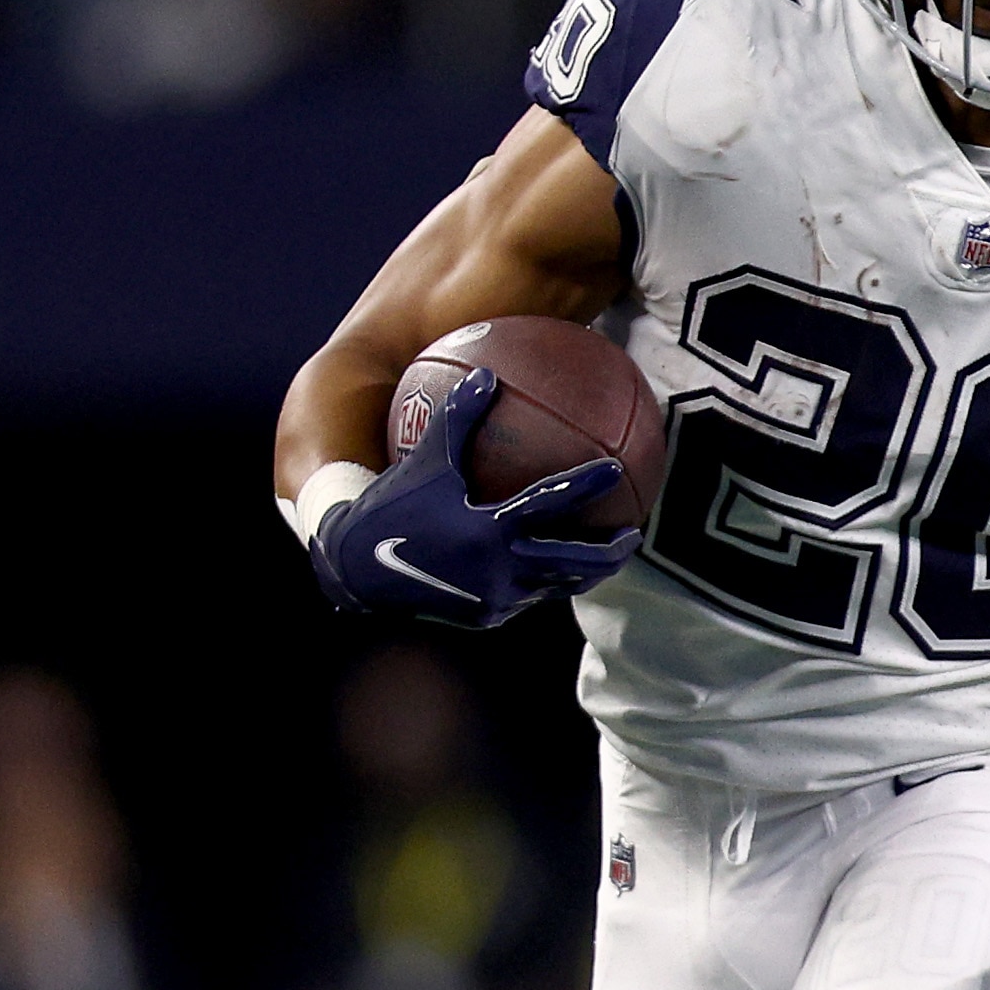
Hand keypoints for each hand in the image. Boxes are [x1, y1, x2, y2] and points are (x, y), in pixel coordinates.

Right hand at [309, 367, 638, 626]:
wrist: (355, 570)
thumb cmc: (392, 504)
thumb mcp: (425, 459)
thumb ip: (459, 417)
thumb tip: (488, 373)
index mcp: (486, 527)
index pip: (548, 502)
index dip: (584, 484)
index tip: (615, 468)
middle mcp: (497, 568)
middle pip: (571, 562)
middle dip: (609, 552)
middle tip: (634, 532)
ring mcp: (494, 598)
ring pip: (555, 586)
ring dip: (584, 572)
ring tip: (607, 556)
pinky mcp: (486, 616)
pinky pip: (528, 597)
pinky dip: (547, 582)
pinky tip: (559, 569)